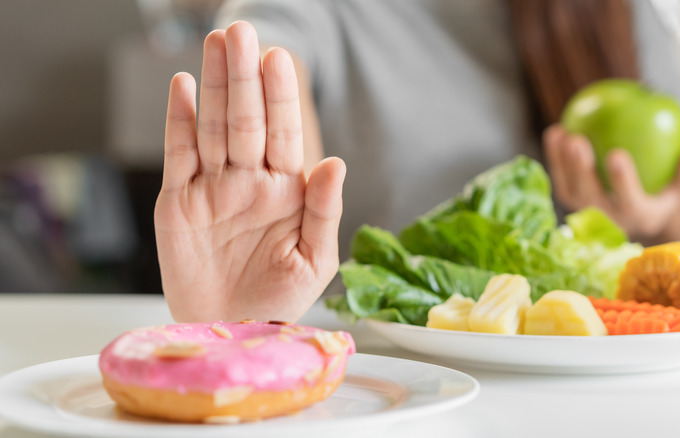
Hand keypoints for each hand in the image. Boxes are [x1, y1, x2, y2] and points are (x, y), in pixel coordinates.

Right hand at [154, 21, 344, 322]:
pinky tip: (184, 87)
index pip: (284, 134)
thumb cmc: (278, 300)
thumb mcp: (314, 261)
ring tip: (216, 44)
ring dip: (214, 86)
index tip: (278, 59)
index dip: (280, 97)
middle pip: (245, 120)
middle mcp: (249, 181)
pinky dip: (179, 122)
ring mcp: (212, 188)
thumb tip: (336, 162)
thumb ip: (324, 211)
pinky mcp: (178, 201)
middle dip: (244, 77)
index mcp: (285, 191)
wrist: (230, 331)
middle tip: (240, 32)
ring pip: (212, 127)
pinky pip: (178, 154)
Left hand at [543, 124, 679, 240]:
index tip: (616, 152)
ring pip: (570, 190)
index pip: (631, 203)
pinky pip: (560, 179)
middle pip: (591, 199)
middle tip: (578, 140)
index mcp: (641, 217)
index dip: (622, 181)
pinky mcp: (571, 201)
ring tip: (563, 133)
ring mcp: (587, 213)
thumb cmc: (665, 185)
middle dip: (581, 171)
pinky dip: (554, 157)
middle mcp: (610, 221)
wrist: (639, 201)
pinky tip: (556, 131)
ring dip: (562, 163)